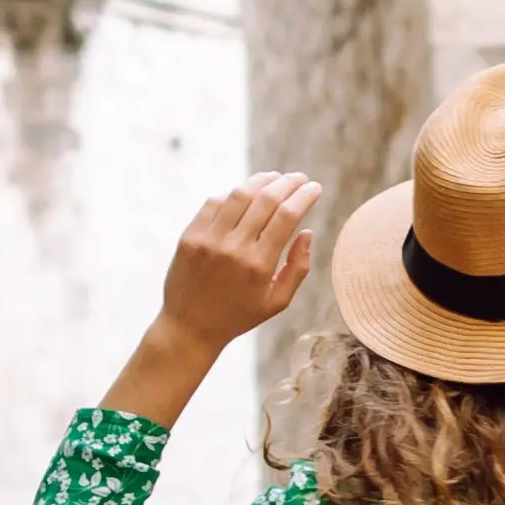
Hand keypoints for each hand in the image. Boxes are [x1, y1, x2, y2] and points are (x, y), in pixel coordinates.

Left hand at [99, 172, 326, 432]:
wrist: (190, 327)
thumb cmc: (239, 316)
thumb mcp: (277, 302)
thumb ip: (298, 268)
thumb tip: (307, 232)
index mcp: (259, 265)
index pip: (287, 216)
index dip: (304, 196)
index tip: (314, 188)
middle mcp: (233, 248)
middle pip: (266, 199)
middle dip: (287, 183)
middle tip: (299, 178)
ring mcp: (208, 239)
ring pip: (239, 194)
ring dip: (261, 180)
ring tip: (274, 178)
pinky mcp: (189, 236)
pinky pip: (214, 202)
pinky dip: (233, 193)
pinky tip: (245, 193)